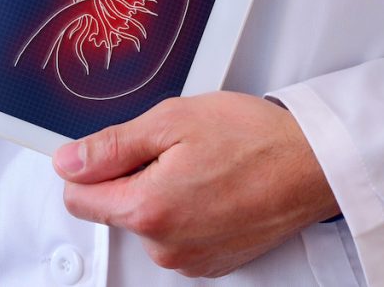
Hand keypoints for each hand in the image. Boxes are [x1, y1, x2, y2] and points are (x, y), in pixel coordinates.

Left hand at [53, 92, 339, 277]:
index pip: (76, 197)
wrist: (314, 164)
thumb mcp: (170, 121)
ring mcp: (189, 259)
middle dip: (128, 176)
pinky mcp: (210, 262)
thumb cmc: (253, 139)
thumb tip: (68, 161)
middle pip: (111, 208)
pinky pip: (173, 233)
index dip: (87, 166)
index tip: (112, 149)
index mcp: (147, 209)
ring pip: (143, 219)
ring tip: (197, 165)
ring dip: (157, 191)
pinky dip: (183, 209)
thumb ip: (110, 147)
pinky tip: (210, 185)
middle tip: (169, 149)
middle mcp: (165, 246)